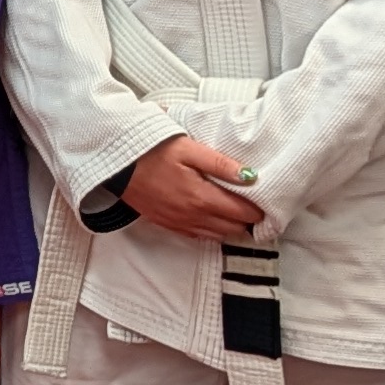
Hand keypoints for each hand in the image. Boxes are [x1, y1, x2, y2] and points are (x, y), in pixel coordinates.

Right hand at [123, 134, 267, 241]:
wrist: (116, 162)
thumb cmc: (152, 150)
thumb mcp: (189, 149)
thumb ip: (221, 164)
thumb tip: (251, 177)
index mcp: (202, 198)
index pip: (243, 213)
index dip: (260, 211)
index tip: (268, 203)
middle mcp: (193, 217)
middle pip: (234, 229)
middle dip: (249, 222)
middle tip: (257, 209)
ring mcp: (179, 223)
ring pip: (218, 236)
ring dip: (231, 228)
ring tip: (238, 214)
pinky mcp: (168, 224)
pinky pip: (198, 236)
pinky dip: (212, 230)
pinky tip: (213, 218)